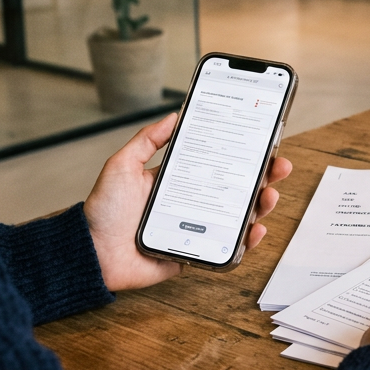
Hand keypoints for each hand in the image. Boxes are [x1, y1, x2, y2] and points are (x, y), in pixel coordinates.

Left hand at [85, 112, 293, 290]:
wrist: (90, 253)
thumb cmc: (103, 211)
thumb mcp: (123, 165)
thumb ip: (147, 140)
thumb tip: (173, 115)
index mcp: (179, 181)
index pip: (219, 164)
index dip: (243, 154)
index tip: (262, 142)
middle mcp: (192, 203)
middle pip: (237, 188)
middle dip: (264, 177)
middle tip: (278, 166)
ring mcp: (197, 229)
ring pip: (239, 216)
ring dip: (260, 205)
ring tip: (269, 195)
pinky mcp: (196, 254)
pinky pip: (227, 248)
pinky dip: (246, 241)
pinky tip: (254, 230)